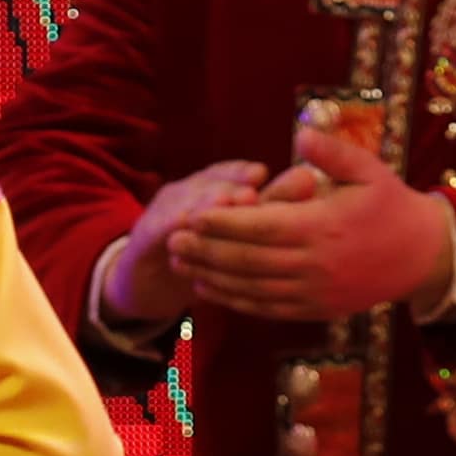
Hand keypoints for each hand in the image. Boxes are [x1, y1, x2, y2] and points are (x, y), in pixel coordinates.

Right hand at [94, 157, 268, 327]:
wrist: (152, 283)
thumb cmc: (206, 255)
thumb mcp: (237, 233)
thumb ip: (271, 205)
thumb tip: (309, 180)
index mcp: (213, 188)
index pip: (229, 173)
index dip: (243, 172)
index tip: (264, 174)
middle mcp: (189, 193)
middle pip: (209, 184)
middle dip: (229, 186)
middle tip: (250, 193)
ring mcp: (165, 211)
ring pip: (185, 201)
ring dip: (204, 202)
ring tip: (223, 205)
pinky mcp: (145, 234)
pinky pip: (159, 227)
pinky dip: (172, 224)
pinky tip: (183, 225)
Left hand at [160, 120, 452, 321]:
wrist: (422, 255)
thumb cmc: (391, 204)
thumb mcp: (369, 169)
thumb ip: (331, 151)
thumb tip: (299, 133)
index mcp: (322, 225)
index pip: (259, 226)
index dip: (221, 223)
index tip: (192, 214)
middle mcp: (314, 263)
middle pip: (246, 260)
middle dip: (205, 251)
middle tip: (172, 241)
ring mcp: (314, 291)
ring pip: (251, 288)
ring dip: (212, 277)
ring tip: (181, 265)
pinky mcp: (316, 309)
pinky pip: (266, 307)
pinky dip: (235, 299)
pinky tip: (212, 288)